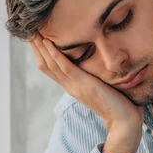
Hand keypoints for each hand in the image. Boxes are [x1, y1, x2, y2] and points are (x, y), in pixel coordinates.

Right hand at [30, 33, 142, 152]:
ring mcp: (75, 86)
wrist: (125, 122)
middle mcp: (70, 86)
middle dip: (36, 47)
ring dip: (40, 47)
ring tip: (33, 31)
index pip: (50, 68)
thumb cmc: (119, 104)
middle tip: (27, 30)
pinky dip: (55, 54)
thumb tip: (99, 63)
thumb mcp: (102, 87)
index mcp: (73, 86)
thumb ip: (95, 77)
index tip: (36, 37)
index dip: (41, 53)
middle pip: (46, 65)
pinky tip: (47, 42)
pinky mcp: (84, 85)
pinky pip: (65, 67)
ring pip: (51, 65)